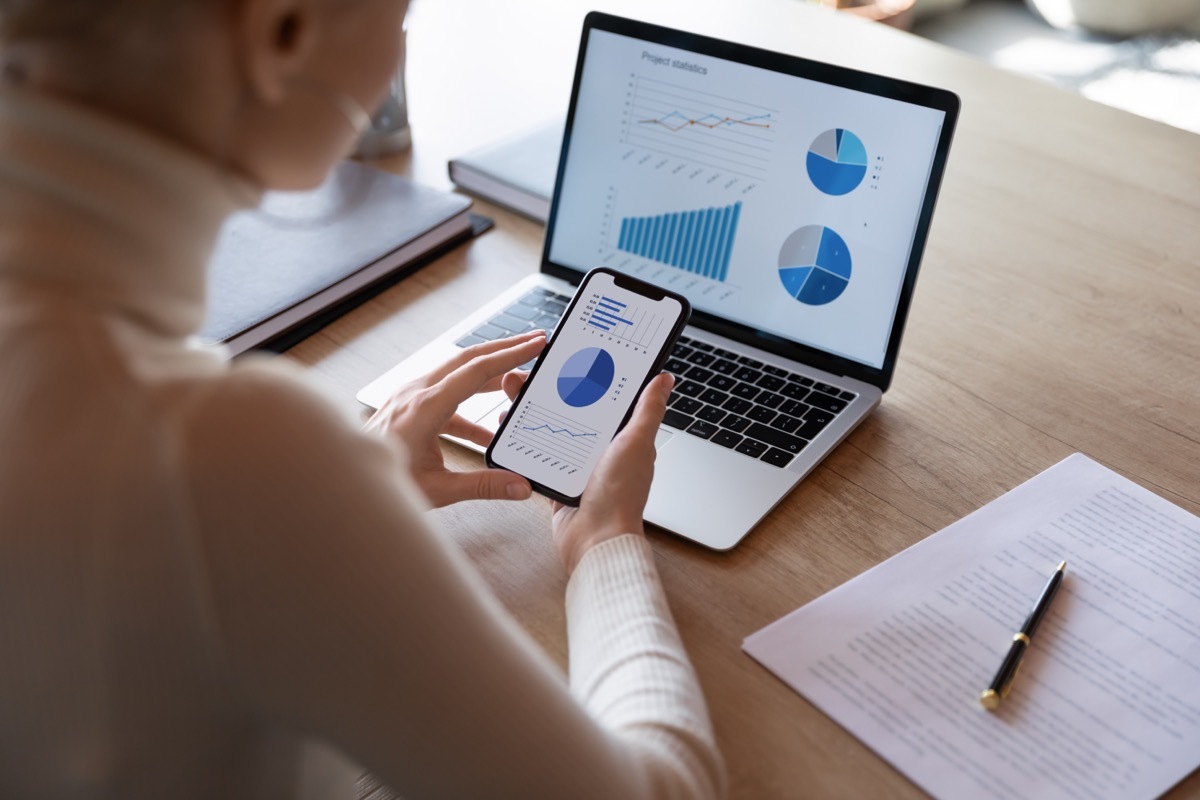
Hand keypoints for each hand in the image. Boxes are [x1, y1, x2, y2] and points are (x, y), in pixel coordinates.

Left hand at [364, 331, 545, 507]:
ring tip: (517, 381)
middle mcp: (417, 393)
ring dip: (489, 374)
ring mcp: (410, 396)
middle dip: (505, 349)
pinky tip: (487, 433)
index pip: (477, 370)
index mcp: (425, 407)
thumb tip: (520, 486)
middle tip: (535, 343)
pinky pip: (446, 396)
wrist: (347, 481)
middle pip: (468, 359)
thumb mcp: (438, 489)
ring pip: (457, 373)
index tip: (536, 345)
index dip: (510, 355)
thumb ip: (483, 486)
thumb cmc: (384, 483)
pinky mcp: (408, 406)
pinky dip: (470, 406)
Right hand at [500, 369, 673, 573]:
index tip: (571, 356)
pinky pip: (538, 454)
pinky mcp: (558, 479)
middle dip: (552, 388)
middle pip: (574, 409)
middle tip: (531, 372)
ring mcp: (579, 465)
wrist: (594, 540)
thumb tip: (665, 378)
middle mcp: (603, 449)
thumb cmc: (619, 497)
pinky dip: (524, 439)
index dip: (590, 376)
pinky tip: (510, 424)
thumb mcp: (636, 443)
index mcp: (625, 437)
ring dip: (533, 408)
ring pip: (553, 427)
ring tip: (514, 390)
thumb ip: (648, 410)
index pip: (607, 397)